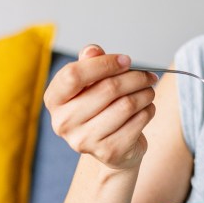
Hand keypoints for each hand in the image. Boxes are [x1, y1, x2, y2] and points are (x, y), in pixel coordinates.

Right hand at [44, 44, 158, 170]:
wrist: (109, 147)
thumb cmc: (99, 107)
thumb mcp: (90, 82)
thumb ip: (90, 63)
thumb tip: (93, 51)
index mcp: (54, 99)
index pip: (74, 75)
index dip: (104, 63)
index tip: (126, 60)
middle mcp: (63, 122)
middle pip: (107, 89)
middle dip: (134, 78)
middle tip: (148, 76)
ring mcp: (84, 140)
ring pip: (126, 105)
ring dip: (145, 94)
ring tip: (148, 91)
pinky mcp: (108, 151)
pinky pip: (137, 122)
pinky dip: (148, 111)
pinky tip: (147, 108)